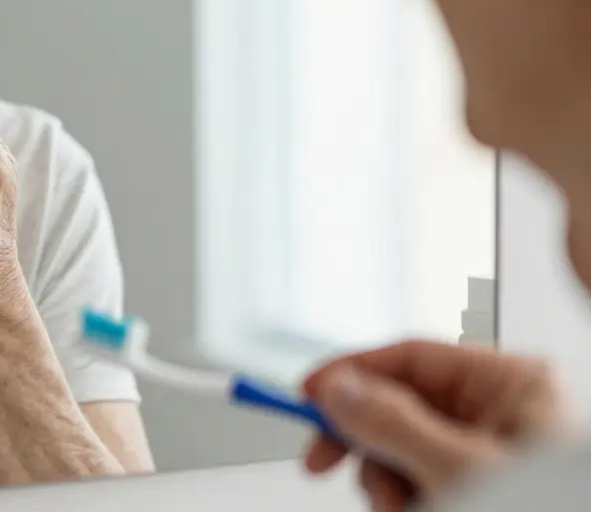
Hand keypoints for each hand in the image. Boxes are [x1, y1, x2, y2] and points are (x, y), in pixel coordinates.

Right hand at [301, 340, 565, 511]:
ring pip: (401, 446)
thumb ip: (394, 424)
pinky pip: (417, 475)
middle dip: (363, 442)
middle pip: (398, 403)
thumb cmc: (546, 508)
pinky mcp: (474, 482)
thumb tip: (338, 389)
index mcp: (510, 383)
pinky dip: (402, 496)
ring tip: (393, 509)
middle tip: (321, 463)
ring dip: (382, 482)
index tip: (306, 395)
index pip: (411, 356)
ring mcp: (486, 447)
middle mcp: (499, 409)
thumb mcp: (459, 468)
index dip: (351, 372)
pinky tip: (407, 511)